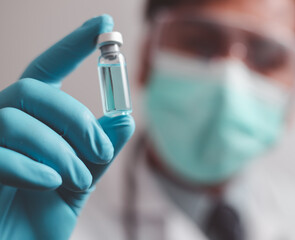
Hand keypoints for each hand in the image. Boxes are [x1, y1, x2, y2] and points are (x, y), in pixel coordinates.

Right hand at [0, 15, 134, 239]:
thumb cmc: (46, 214)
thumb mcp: (83, 176)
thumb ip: (101, 146)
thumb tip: (126, 116)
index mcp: (32, 120)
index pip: (48, 69)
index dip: (74, 44)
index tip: (104, 25)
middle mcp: (4, 122)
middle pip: (34, 91)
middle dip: (76, 119)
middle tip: (101, 151)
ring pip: (17, 120)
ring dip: (61, 150)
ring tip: (79, 179)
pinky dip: (33, 168)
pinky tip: (52, 184)